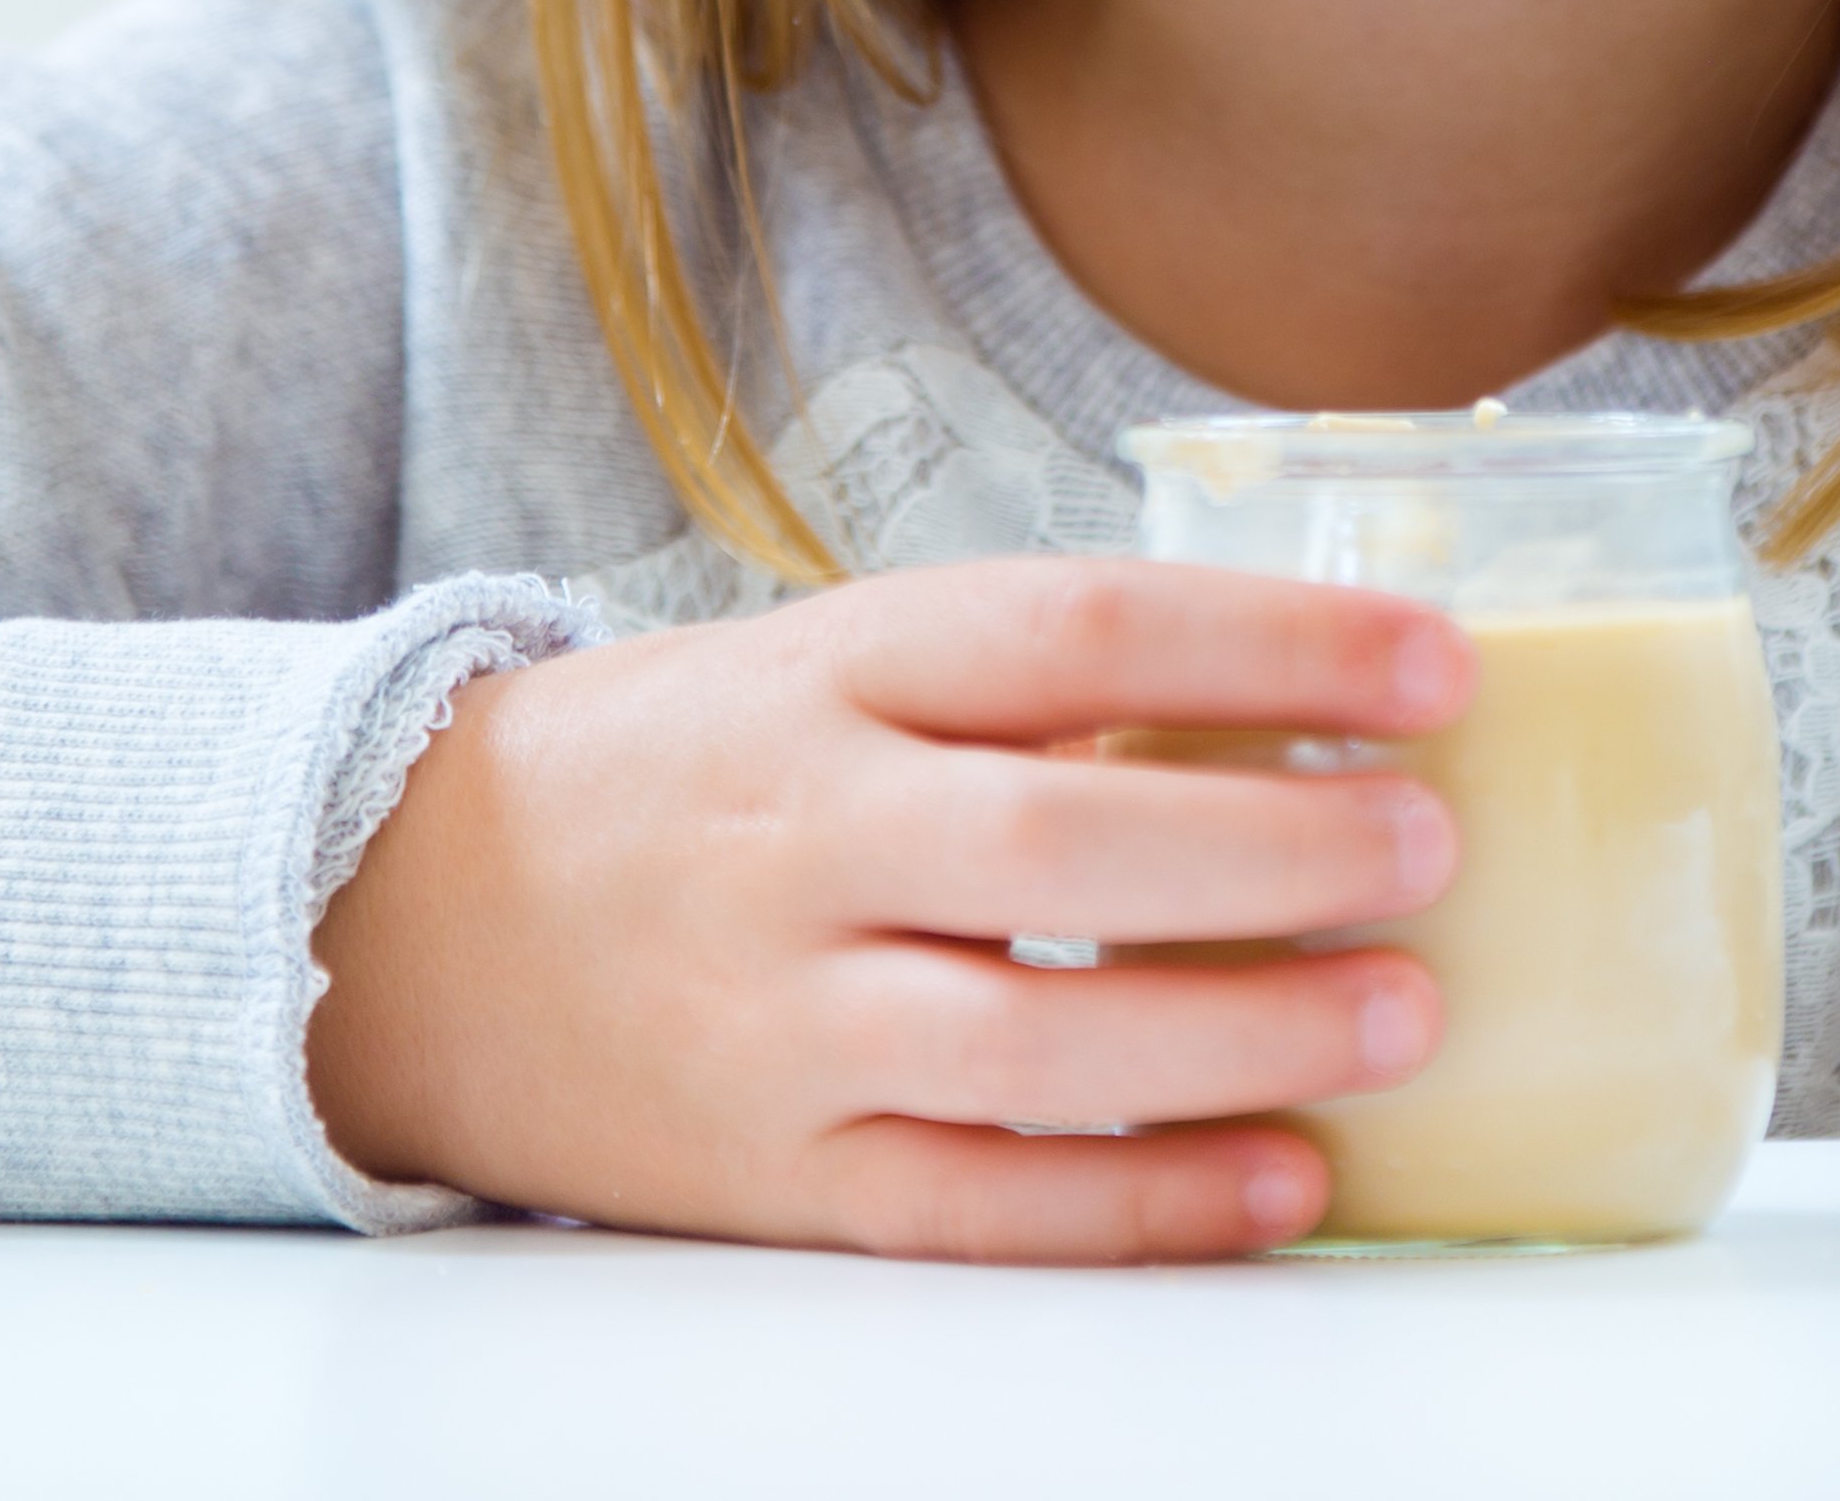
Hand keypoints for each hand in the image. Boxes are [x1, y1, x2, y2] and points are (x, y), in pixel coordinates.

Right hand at [305, 558, 1464, 1260]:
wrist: (404, 920)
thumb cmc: (681, 777)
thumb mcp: (825, 670)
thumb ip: (1027, 692)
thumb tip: (1306, 714)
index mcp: (826, 674)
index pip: (1072, 633)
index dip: (1270, 646)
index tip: (1436, 664)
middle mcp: (799, 838)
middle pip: (1058, 847)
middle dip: (1274, 852)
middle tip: (1430, 847)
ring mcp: (778, 1019)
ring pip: (1031, 1044)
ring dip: (1240, 1036)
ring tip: (1401, 1016)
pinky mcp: (771, 1177)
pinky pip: (979, 1205)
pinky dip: (1143, 1205)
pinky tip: (1284, 1182)